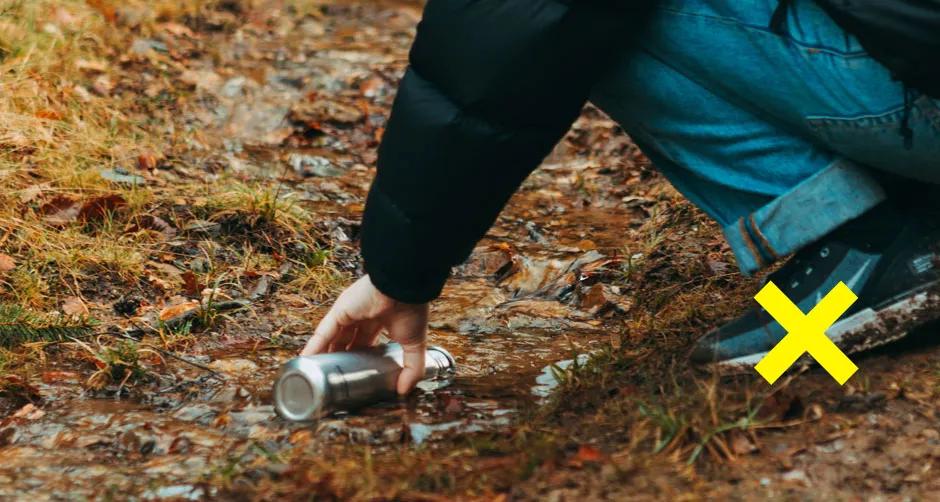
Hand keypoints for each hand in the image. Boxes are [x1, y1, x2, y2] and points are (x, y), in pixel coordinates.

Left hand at [301, 275, 429, 394]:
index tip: (357, 374)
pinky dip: (314, 346)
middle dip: (340, 358)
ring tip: (316, 373)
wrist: (405, 287)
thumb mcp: (414, 344)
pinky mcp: (339, 311)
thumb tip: (404, 391)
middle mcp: (363, 315)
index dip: (360, 357)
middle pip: (346, 340)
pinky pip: (323, 331)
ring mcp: (349, 312)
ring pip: (332, 337)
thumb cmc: (413, 309)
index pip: (366, 341)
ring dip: (324, 354)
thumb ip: (412, 368)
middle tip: (335, 377)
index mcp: (381, 320)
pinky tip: (306, 360)